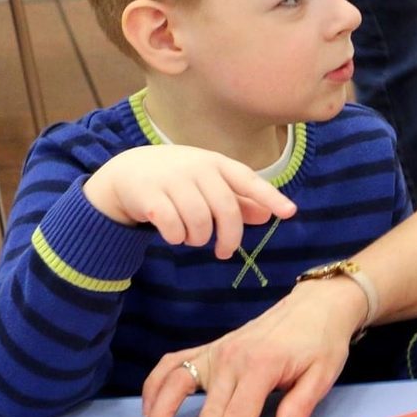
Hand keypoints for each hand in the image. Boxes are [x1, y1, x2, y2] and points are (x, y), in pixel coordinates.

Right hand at [84, 145, 295, 258]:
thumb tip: (266, 215)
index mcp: (216, 163)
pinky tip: (174, 236)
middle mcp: (196, 167)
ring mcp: (171, 179)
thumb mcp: (209, 184)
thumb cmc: (179, 180)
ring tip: (193, 238)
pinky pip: (173, 226)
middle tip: (223, 252)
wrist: (127, 172)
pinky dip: (177, 238)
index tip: (289, 213)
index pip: (248, 180)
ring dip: (199, 238)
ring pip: (199, 221)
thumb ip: (237, 199)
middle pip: (225, 209)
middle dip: (229, 237)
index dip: (269, 196)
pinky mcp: (149, 194)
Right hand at [141, 276, 367, 416]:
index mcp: (262, 365)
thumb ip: (301, 404)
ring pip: (177, 384)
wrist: (314, 305)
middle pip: (210, 409)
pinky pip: (173, 364)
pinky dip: (155, 385)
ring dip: (162, 415)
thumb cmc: (322, 342)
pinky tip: (149, 409)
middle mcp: (232, 357)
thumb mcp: (324, 373)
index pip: (238, 414)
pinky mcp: (210, 348)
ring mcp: (216, 351)